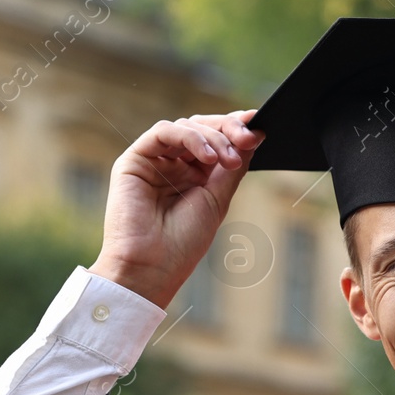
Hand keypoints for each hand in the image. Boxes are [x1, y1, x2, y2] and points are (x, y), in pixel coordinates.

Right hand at [88, 111, 264, 308]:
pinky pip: (163, 132)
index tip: (259, 127)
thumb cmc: (182, 243)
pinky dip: (190, 138)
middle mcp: (173, 165)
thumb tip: (254, 137)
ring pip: (186, 127)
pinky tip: (208, 157)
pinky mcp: (134, 159)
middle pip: (202, 128)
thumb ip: (233, 167)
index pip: (216, 141)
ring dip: (213, 138)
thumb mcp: (218, 200)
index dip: (236, 130)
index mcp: (194, 176)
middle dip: (228, 130)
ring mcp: (154, 161)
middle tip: (249, 139)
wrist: (150, 268)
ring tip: (230, 160)